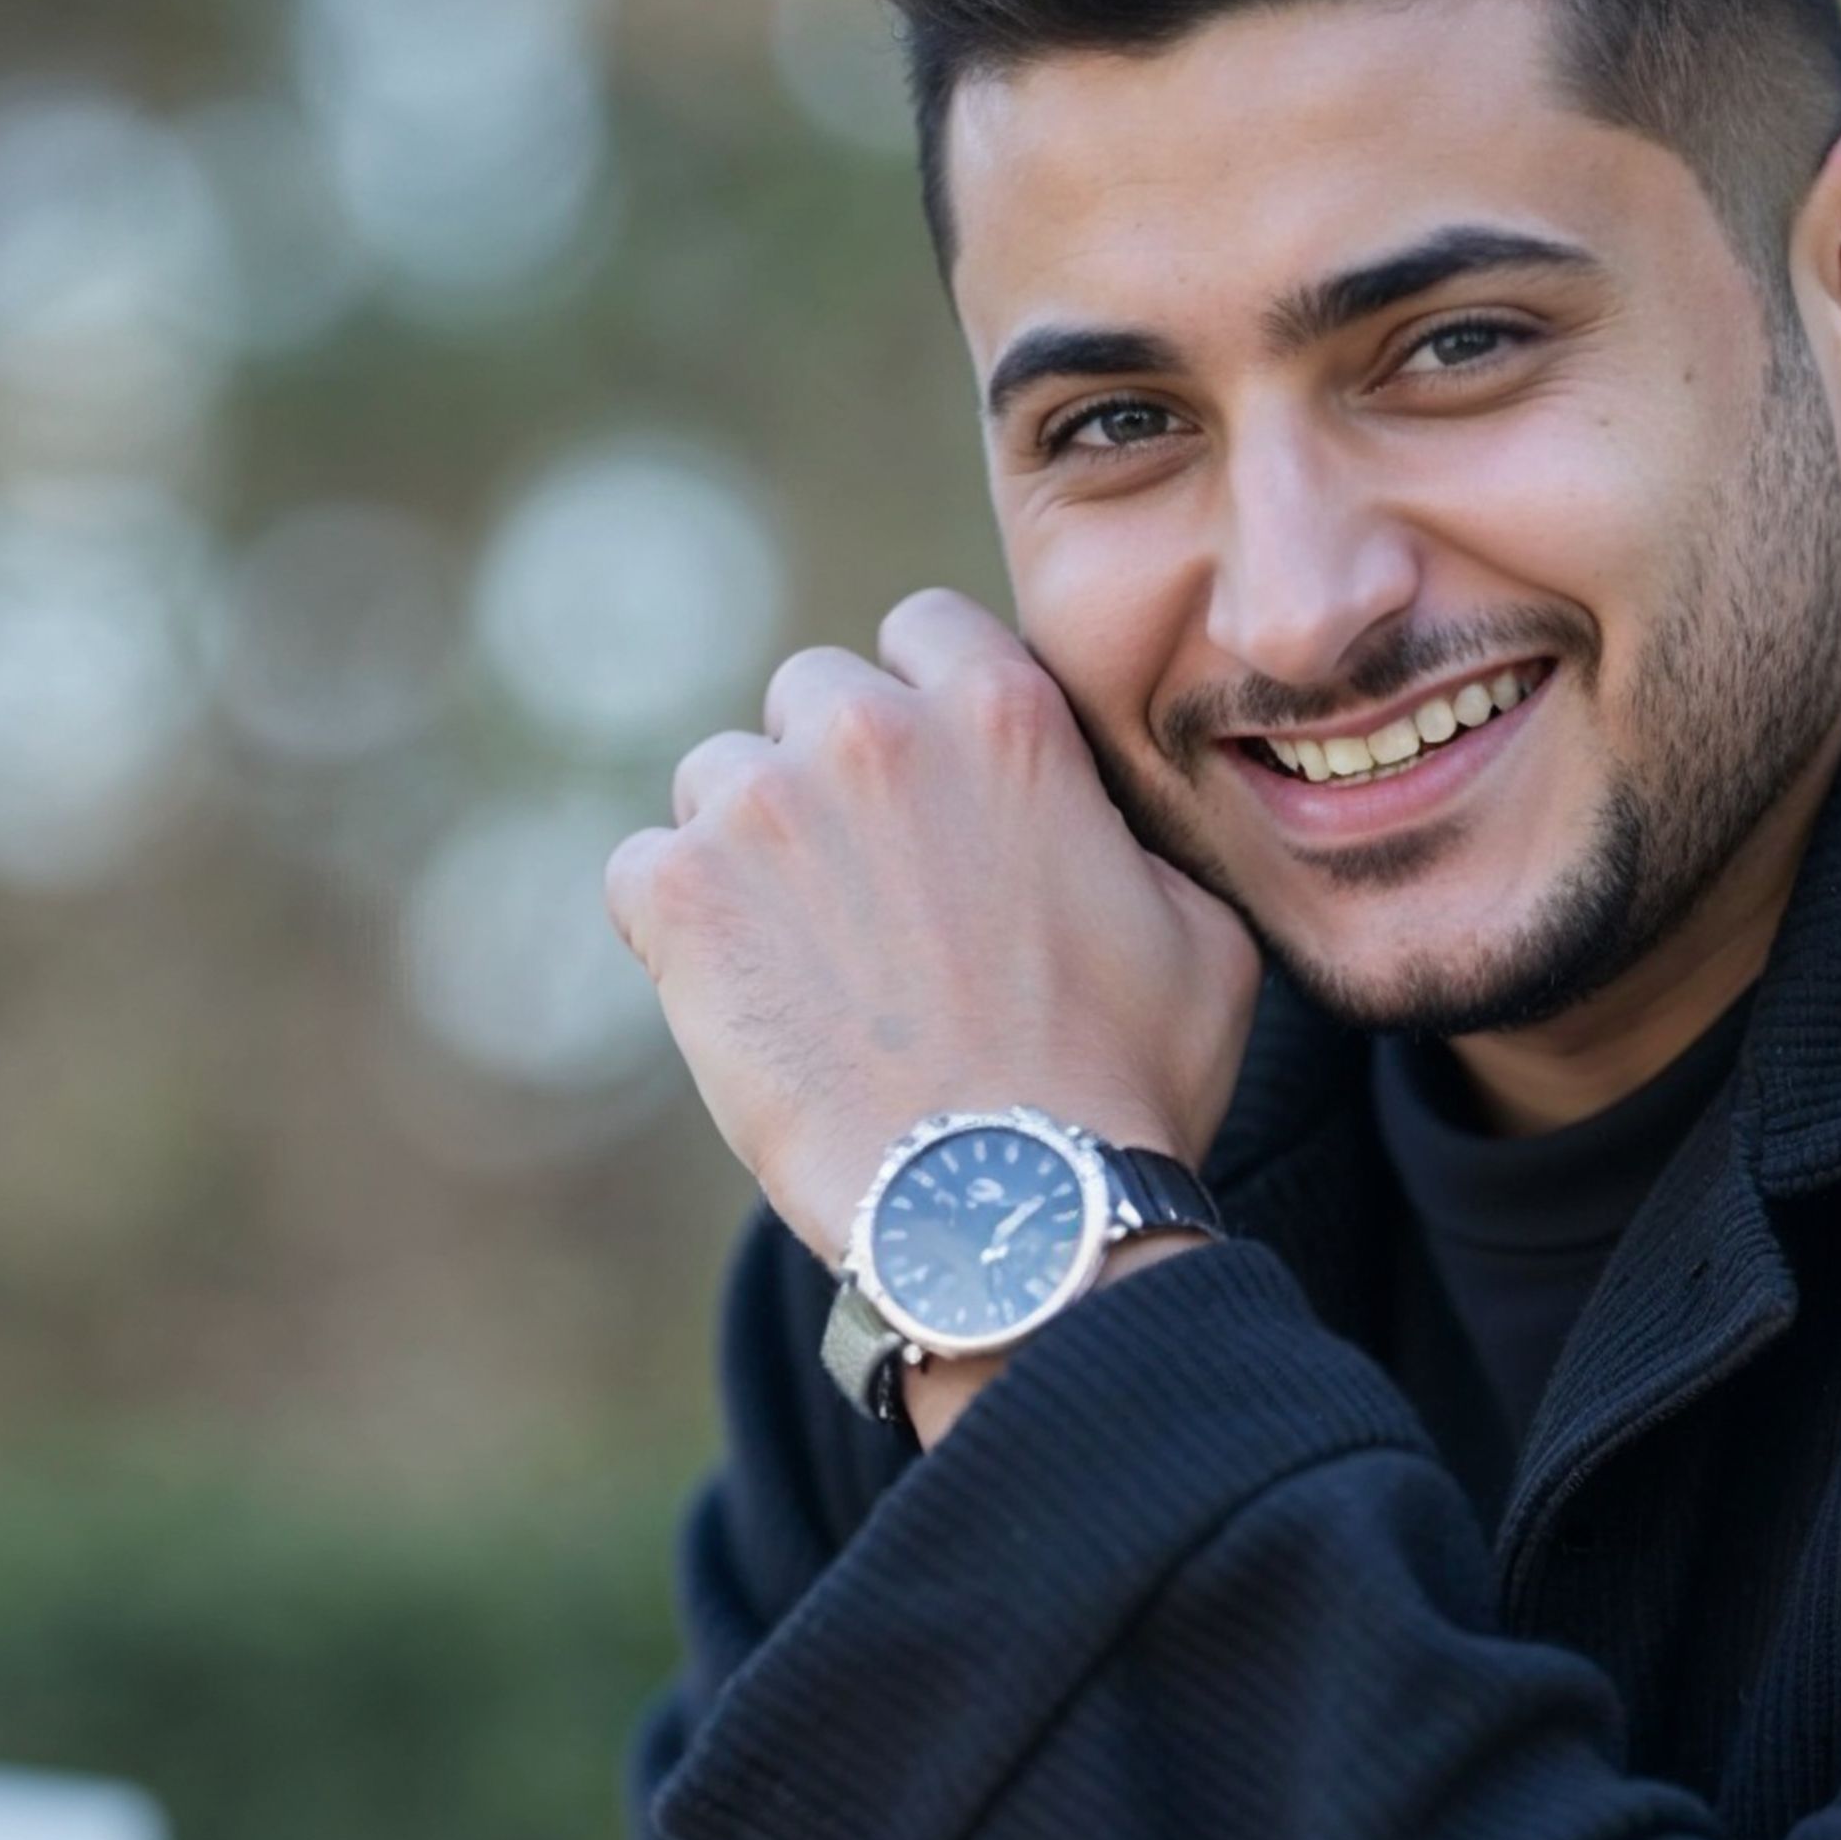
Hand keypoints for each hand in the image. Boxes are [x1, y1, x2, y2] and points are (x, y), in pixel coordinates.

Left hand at [604, 587, 1260, 1269]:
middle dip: (835, 775)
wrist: (1007, 1210)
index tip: (933, 785)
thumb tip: (1089, 823)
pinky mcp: (677, 894)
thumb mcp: (1198, 932)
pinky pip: (641, 871)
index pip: (924, 629)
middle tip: (871, 891)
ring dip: (754, 850)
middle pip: (812, 695)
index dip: (928, 704)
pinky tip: (749, 1002)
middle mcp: (873, 730)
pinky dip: (679, 929)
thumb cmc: (1123, 1085)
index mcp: (1006, 715)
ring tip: (810, 962)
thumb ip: (1126, 836)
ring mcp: (763, 806)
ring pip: (720, 780)